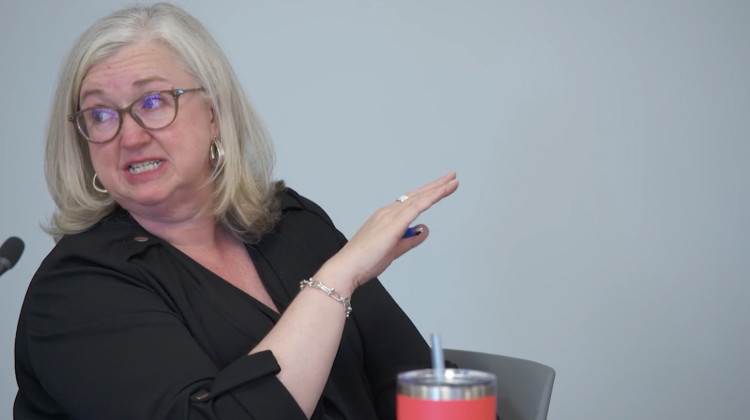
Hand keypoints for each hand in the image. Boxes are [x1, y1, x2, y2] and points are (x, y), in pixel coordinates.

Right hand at [317, 172, 458, 294]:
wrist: (348, 267)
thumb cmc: (365, 260)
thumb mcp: (395, 250)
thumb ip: (411, 240)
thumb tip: (424, 230)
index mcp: (386, 217)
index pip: (411, 201)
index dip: (428, 193)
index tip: (442, 187)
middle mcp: (387, 212)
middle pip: (417, 195)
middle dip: (436, 185)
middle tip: (452, 177)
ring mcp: (390, 216)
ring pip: (418, 198)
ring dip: (437, 189)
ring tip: (452, 182)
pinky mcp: (393, 224)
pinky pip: (415, 208)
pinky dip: (430, 198)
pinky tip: (441, 193)